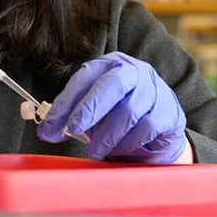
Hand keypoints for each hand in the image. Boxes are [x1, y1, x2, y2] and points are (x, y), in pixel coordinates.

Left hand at [38, 52, 188, 163]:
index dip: (66, 101)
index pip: (84, 77)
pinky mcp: (169, 112)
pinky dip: (128, 142)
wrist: (160, 131)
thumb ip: (71, 117)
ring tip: (95, 150)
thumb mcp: (94, 111)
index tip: (50, 125)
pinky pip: (146, 128)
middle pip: (111, 85)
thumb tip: (47, 131)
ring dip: (107, 135)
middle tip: (73, 130)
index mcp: (110, 66)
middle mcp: (134, 72)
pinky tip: (120, 149)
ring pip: (128, 111)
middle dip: (88, 109)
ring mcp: (154, 90)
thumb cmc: (119, 117)